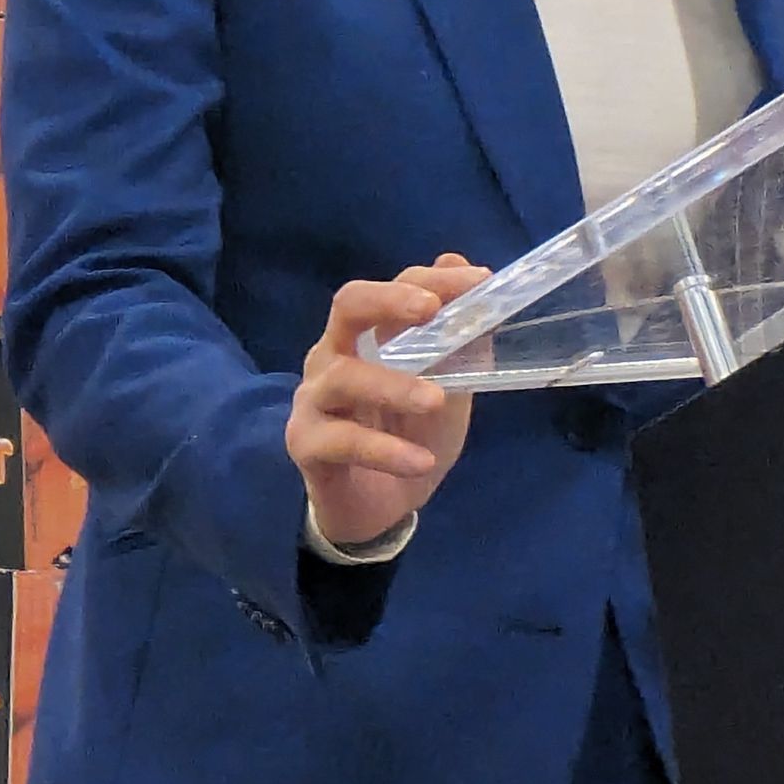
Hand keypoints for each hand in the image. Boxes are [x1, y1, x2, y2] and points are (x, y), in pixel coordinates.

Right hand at [286, 255, 488, 547]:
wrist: (382, 509)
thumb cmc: (410, 438)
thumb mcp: (450, 392)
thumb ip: (460, 345)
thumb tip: (469, 273)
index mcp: (368, 335)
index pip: (395, 289)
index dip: (434, 280)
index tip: (479, 281)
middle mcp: (334, 354)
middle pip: (349, 306)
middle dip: (391, 302)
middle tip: (430, 311)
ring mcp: (314, 397)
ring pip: (343, 376)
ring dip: (394, 385)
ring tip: (436, 402)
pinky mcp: (304, 442)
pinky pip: (341, 440)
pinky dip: (384, 450)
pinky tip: (419, 463)